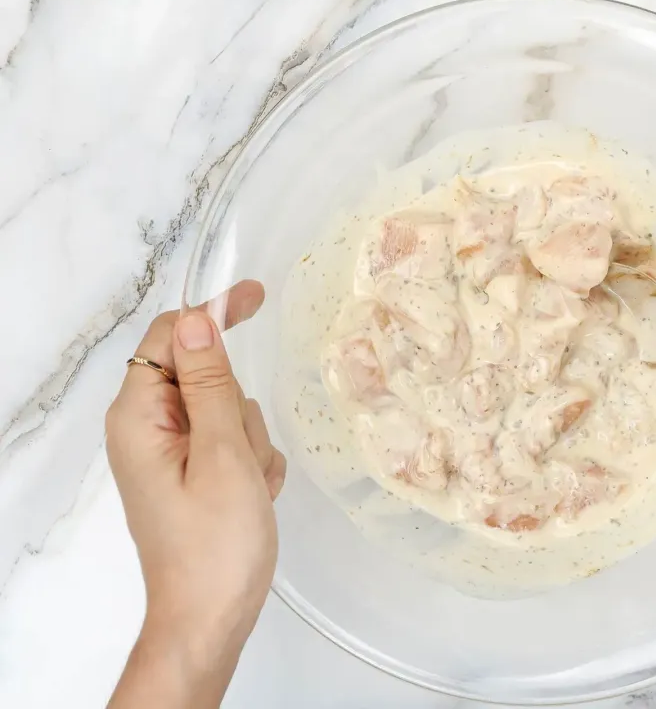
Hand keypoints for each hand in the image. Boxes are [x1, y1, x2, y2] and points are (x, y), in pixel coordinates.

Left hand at [105, 281, 284, 707]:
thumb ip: (212, 384)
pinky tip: (251, 498)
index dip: (212, 314)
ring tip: (247, 488)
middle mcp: (148, 429)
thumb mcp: (223, 455)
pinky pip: (234, 442)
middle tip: (244, 458)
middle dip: (238, 408)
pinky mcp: (192, 473)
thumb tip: (197, 321)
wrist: (211, 617)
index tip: (259, 295)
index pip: (170, 337)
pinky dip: (251, 464)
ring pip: (228, 410)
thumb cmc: (215, 544)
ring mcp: (171, 453)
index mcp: (139, 418)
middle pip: (206, 376)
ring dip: (250, 443)